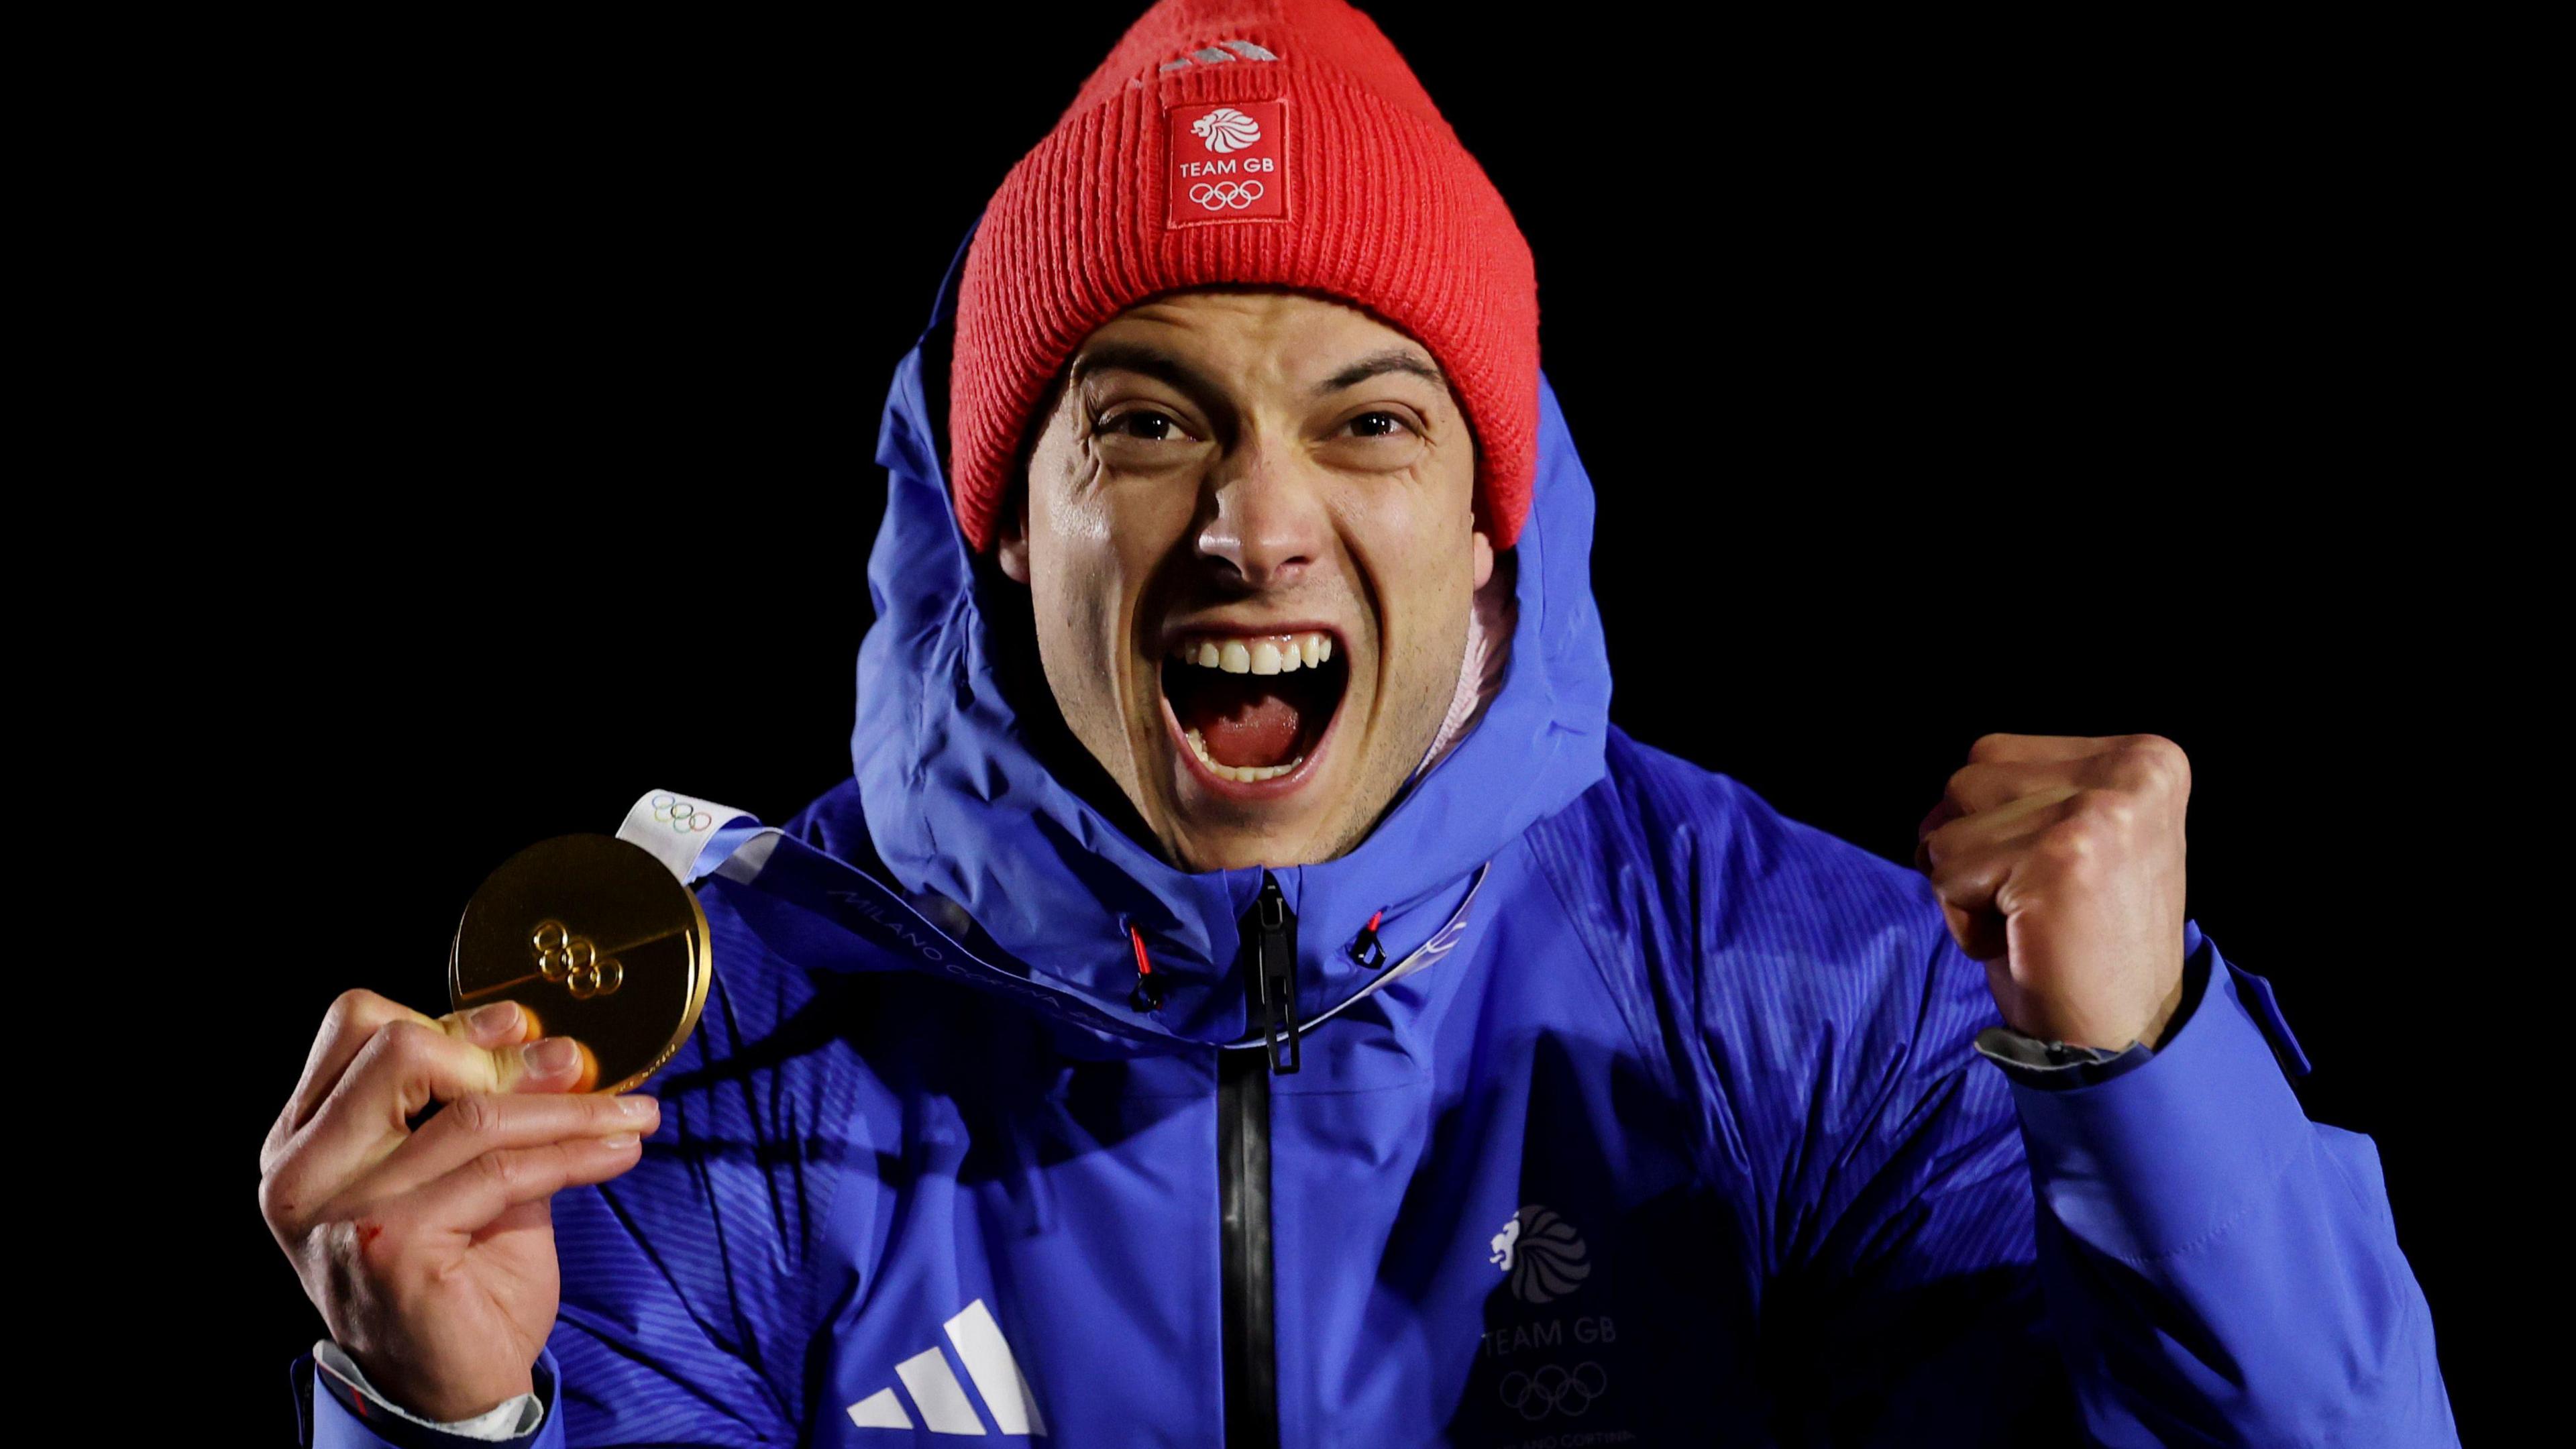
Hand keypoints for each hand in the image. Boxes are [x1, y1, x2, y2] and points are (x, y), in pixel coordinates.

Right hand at [258, 990, 659, 1421]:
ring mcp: (341, 1210)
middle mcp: (304, 1172)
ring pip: (473, 1114)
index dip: (450, 1016)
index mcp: (305, 1140)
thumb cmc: (458, 1278)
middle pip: (401, 1049)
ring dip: (571, 1109)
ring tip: (630, 1114)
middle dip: (505, 1055)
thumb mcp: (465, 1174)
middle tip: (577, 1069)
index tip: (523, 1026)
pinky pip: (501, 1172)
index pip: (359, 1028)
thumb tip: (546, 1043)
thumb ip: (484, 1109)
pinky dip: (574, 1154)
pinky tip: (618, 1151)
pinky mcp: (390, 1246)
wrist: (451, 1389)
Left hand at [1915, 733, 2190, 1051]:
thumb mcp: (2073, 836)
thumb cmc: (2082, 940)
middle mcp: (2131, 771)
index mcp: (2145, 757)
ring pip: (1946, 829)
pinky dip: (1964, 922)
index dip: (1991, 826)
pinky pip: (1947, 874)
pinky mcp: (2060, 858)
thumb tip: (1945, 793)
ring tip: (2032, 922)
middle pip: (1965, 782)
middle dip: (1973, 852)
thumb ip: (2029, 791)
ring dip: (1967, 889)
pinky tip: (2025, 942)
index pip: (1993, 754)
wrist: (2123, 1034)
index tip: (2053, 876)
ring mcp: (2098, 810)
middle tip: (2038, 904)